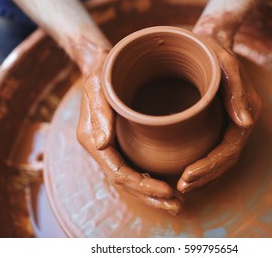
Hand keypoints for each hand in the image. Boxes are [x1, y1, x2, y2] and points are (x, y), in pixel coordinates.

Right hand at [76, 49, 181, 214]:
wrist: (104, 64)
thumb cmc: (103, 71)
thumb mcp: (98, 84)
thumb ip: (99, 112)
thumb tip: (102, 144)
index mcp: (93, 138)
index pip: (118, 172)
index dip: (143, 185)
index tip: (168, 190)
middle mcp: (102, 147)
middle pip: (126, 183)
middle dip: (151, 197)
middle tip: (178, 206)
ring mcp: (112, 147)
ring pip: (132, 179)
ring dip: (153, 194)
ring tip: (178, 203)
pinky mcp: (122, 142)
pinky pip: (135, 167)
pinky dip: (151, 179)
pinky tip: (169, 183)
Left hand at [177, 29, 260, 193]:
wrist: (206, 39)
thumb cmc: (211, 48)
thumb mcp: (224, 61)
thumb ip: (236, 88)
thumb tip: (247, 123)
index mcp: (245, 109)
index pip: (230, 148)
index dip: (210, 166)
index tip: (187, 176)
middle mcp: (239, 120)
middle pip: (225, 159)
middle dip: (204, 176)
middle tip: (180, 187)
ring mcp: (228, 122)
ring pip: (219, 159)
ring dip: (202, 176)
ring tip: (181, 186)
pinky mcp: (216, 122)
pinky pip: (211, 149)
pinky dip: (200, 164)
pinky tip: (182, 171)